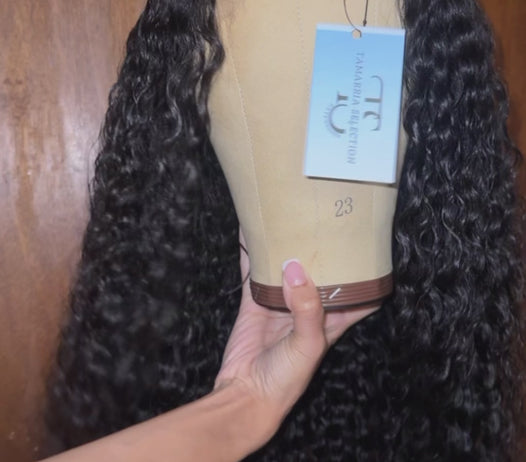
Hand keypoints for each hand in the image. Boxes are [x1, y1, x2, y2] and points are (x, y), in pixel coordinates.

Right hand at [214, 229, 378, 436]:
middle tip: (323, 220)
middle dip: (324, 249)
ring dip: (287, 247)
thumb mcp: (308, 344)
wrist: (246, 394)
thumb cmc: (286, 379)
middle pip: (321, 272)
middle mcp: (309, 306)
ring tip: (288, 219)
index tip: (368, 244)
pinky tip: (251, 232)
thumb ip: (306, 307)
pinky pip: (255, 272)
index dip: (367, 271)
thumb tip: (295, 268)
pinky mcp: (256, 301)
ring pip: (287, 267)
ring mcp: (281, 301)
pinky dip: (252, 253)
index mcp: (332, 318)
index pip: (360, 292)